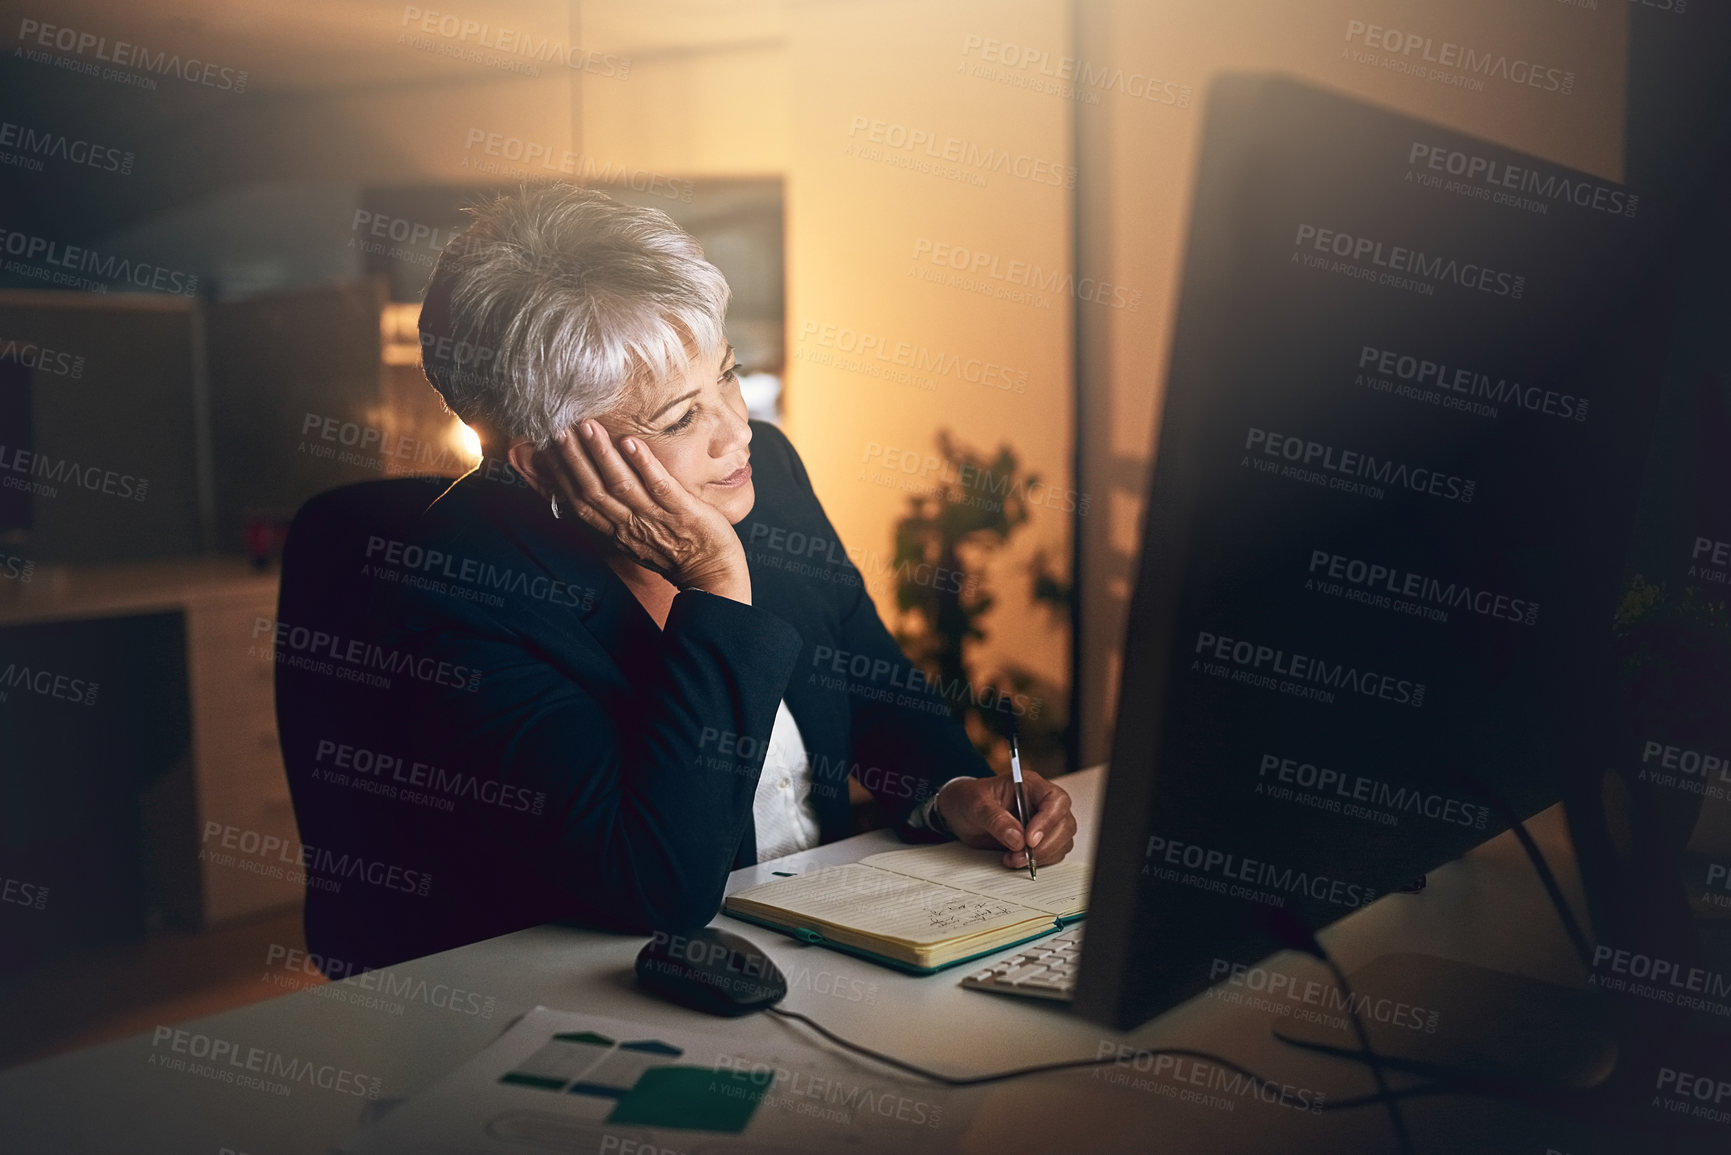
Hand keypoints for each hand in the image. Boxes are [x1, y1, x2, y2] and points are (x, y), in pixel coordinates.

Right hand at [538, 421, 750, 601]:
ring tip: (587, 427)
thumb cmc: (673, 551)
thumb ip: (611, 515)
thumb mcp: (632, 538)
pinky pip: (658, 486)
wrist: (711, 574)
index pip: (578, 502)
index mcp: (615, 530)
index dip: (559, 476)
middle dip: (573, 459)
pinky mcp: (682, 511)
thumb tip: (588, 494)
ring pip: (620, 485)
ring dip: (602, 455)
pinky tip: (631, 442)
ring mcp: (655, 517)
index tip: (545, 449)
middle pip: (592, 490)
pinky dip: (643, 464)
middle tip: (559, 429)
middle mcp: (629, 524)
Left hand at [935, 771, 1075, 869]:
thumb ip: (996, 820)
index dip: (1048, 821)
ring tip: (1013, 858)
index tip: (1029, 839)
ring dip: (1042, 856)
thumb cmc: (969, 799)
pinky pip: (1052, 853)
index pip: (1055, 800)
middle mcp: (1041, 802)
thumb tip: (1017, 839)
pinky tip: (1016, 860)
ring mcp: (1043, 821)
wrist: (960, 811)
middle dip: (1045, 845)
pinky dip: (1038, 861)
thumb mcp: (976, 805)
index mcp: (1030, 785)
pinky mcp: (1040, 839)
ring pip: (1062, 841)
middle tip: (1020, 855)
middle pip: (1064, 823)